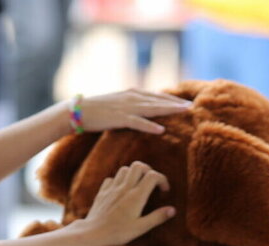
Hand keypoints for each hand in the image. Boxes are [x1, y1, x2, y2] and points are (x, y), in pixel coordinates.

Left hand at [70, 161, 173, 245]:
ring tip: (137, 185)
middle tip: (151, 182)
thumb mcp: (140, 228)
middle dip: (148, 170)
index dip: (162, 180)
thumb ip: (157, 217)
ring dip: (133, 174)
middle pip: (138, 165)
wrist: (92, 233)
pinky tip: (120, 191)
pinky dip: (118, 181)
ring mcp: (112, 189)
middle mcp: (124, 188)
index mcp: (136, 196)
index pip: (153, 176)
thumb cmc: (117, 233)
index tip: (164, 191)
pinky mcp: (102, 192)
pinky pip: (111, 179)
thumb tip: (173, 210)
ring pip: (124, 169)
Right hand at [71, 89, 192, 134]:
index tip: (185, 102)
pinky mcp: (119, 118)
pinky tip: (161, 130)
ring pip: (152, 108)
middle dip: (175, 103)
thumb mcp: (117, 104)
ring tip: (183, 112)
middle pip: (158, 100)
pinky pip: (137, 122)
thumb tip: (141, 110)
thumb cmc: (96, 110)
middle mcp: (131, 97)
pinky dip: (149, 126)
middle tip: (191, 105)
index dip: (171, 99)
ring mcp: (126, 107)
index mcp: (132, 93)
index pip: (156, 95)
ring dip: (169, 110)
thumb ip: (130, 105)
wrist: (77, 110)